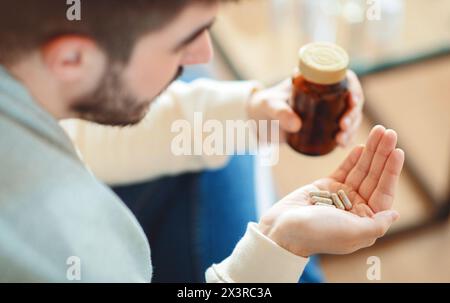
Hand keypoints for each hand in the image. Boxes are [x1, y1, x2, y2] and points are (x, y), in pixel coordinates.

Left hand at [246, 70, 363, 145]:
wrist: (257, 121)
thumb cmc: (263, 106)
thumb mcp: (269, 106)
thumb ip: (280, 112)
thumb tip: (297, 125)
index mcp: (316, 80)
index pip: (344, 78)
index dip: (353, 88)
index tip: (352, 101)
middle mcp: (325, 93)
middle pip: (351, 100)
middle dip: (353, 113)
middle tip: (344, 126)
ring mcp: (326, 110)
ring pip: (349, 116)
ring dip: (352, 128)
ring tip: (341, 141)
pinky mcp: (323, 126)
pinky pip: (341, 130)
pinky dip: (345, 137)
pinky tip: (341, 145)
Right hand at [258, 125, 404, 256]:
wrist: (282, 228)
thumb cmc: (316, 233)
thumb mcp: (351, 233)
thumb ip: (376, 225)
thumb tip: (395, 213)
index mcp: (364, 221)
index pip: (383, 192)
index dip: (391, 171)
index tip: (397, 151)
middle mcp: (355, 207)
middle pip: (373, 177)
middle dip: (382, 154)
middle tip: (389, 133)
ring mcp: (341, 195)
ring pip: (360, 169)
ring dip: (370, 150)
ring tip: (379, 131)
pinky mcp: (326, 186)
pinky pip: (344, 169)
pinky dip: (353, 158)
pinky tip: (362, 146)